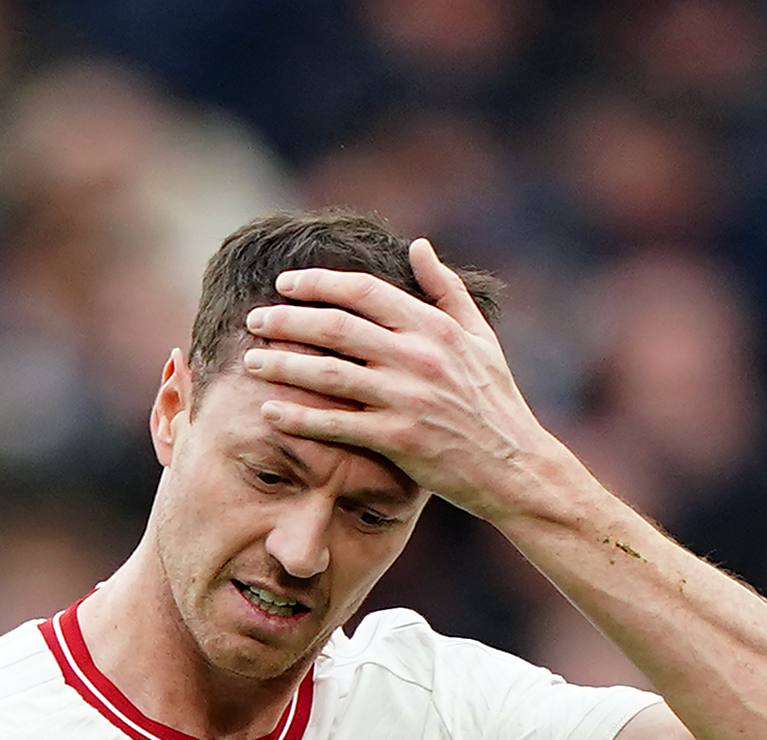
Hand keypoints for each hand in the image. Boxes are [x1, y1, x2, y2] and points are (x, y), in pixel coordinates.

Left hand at [238, 241, 569, 522]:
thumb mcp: (480, 338)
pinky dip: (299, 417)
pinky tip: (269, 411)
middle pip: (336, 326)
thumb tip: (417, 245)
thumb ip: (446, 289)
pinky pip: (336, 425)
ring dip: (282, 365)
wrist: (516, 467)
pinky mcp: (399, 440)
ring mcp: (407, 399)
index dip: (318, 283)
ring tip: (250, 362)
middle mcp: (419, 357)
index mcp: (436, 327)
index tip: (284, 284)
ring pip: (328, 373)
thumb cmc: (496, 402)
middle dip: (287, 319)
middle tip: (254, 320)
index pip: (364, 291)